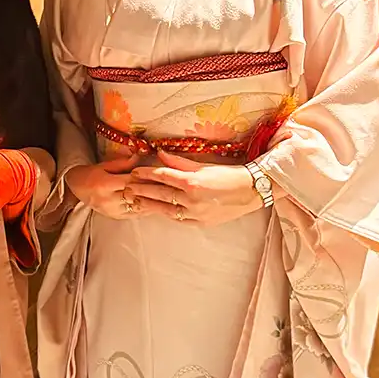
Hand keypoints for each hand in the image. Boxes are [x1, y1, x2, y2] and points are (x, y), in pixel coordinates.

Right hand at [65, 156, 176, 219]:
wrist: (76, 190)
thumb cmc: (90, 174)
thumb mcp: (104, 165)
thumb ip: (123, 163)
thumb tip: (140, 155)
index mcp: (105, 184)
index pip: (131, 180)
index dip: (147, 177)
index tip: (161, 174)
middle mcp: (109, 199)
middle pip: (137, 194)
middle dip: (154, 190)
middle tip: (171, 186)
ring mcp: (113, 211)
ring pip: (138, 207)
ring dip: (154, 201)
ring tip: (169, 196)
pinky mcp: (116, 217)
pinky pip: (135, 214)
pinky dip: (147, 208)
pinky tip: (158, 204)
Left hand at [127, 151, 261, 226]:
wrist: (251, 191)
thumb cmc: (228, 174)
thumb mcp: (203, 165)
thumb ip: (179, 162)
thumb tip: (160, 154)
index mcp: (192, 182)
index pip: (163, 177)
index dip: (147, 174)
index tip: (134, 172)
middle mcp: (192, 199)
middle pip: (160, 194)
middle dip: (142, 190)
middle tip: (127, 188)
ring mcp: (196, 213)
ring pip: (166, 210)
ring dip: (149, 205)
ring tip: (135, 201)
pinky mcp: (201, 223)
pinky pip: (179, 219)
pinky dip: (166, 214)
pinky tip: (156, 210)